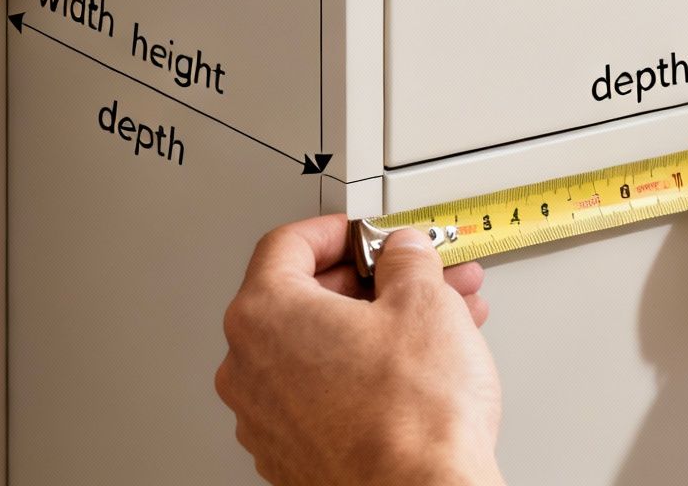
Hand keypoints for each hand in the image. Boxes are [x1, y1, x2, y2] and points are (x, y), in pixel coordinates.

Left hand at [216, 215, 504, 485]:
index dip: (339, 231)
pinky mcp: (292, 455)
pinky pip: (323, 394)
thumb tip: (402, 253)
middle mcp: (249, 369)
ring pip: (322, 350)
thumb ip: (406, 259)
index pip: (288, 244)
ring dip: (377, 327)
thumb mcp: (424, 301)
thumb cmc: (412, 417)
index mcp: (264, 316)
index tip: (368, 235)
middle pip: (306, 298)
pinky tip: (416, 368)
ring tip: (439, 321)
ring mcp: (266, 419)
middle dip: (373, 283)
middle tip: (416, 276)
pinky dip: (364, 373)